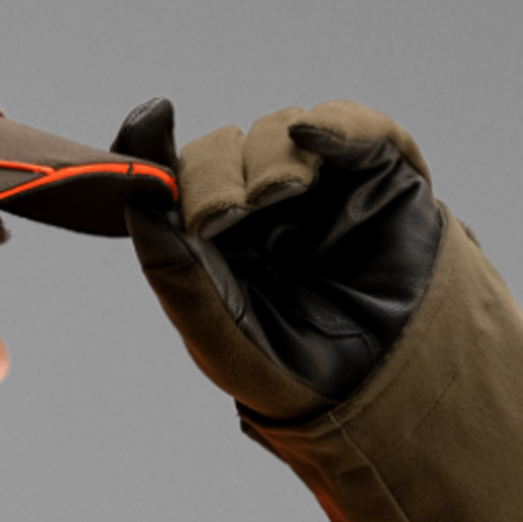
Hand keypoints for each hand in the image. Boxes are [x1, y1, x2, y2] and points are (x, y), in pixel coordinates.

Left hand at [113, 98, 443, 420]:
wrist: (386, 398)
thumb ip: (172, 267)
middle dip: (215, 173)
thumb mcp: (218, 333)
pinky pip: (354, 127)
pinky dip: (333, 123)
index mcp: (215, 240)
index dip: (155, 155)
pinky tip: (312, 136)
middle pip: (220, 150)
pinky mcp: (380, 173)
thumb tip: (136, 197)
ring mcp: (322, 186)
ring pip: (278, 131)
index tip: (148, 140)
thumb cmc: (294, 376)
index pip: (175, 180)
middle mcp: (263, 206)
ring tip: (280, 196)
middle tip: (228, 214)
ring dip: (269, 157)